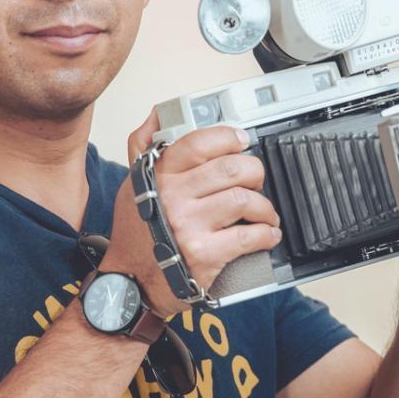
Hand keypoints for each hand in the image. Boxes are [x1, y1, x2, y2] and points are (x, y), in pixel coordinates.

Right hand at [101, 109, 281, 317]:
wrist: (131, 281)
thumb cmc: (136, 232)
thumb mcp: (132, 184)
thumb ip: (143, 147)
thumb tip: (158, 116)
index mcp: (159, 176)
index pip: (200, 142)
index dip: (229, 137)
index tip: (242, 140)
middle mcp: (173, 197)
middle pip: (231, 169)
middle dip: (254, 172)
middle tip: (256, 180)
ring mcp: (189, 226)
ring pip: (244, 200)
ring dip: (264, 206)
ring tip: (263, 212)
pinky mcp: (205, 254)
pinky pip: (249, 236)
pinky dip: (267, 234)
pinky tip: (267, 234)